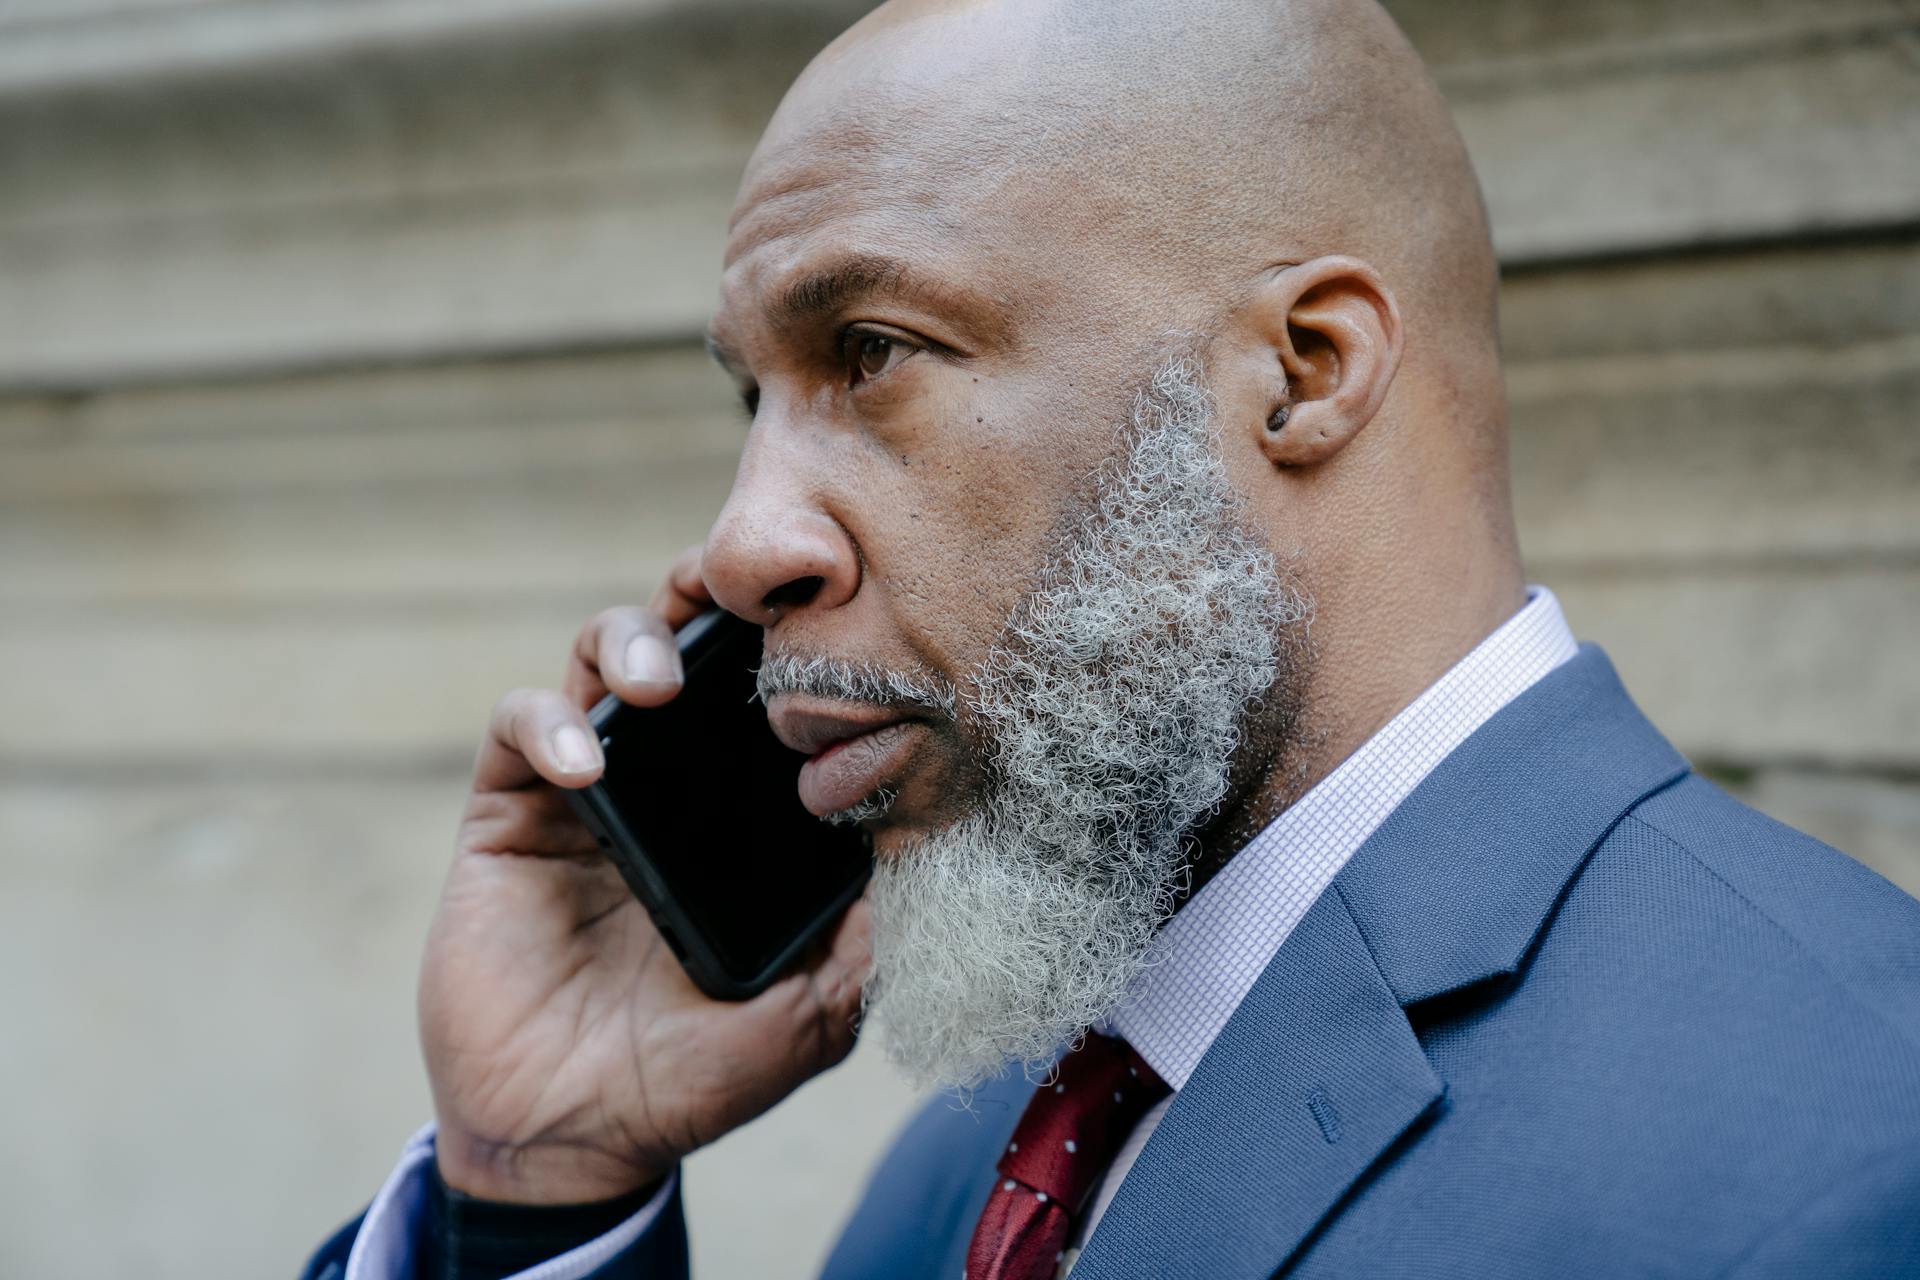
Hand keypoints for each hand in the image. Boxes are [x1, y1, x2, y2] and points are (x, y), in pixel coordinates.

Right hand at [419, 546, 871, 1203]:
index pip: (768, 699)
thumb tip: (931, 856)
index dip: (791, 643)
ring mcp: (587, 792)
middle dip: (707, 597)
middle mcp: (669, 787)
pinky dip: (551, 722)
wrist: (567, 1142)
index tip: (833, 611)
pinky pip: (522, 725)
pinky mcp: (510, 814)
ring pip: (602, 657)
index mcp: (740, 819)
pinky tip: (586, 763)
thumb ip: (866, 944)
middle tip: (733, 585)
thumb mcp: (809, 1017)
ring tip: (659, 680)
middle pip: (686, 644)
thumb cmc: (690, 1083)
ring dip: (633, 640)